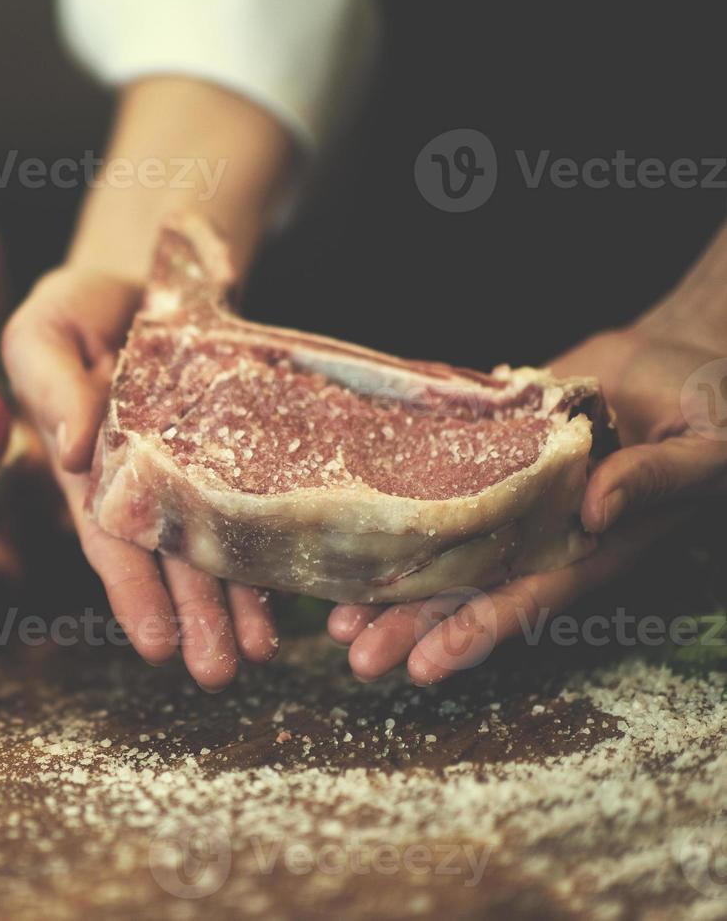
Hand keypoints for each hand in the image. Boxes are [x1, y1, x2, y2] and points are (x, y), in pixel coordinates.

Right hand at [2, 265, 279, 690]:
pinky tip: (287, 596)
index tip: (153, 644)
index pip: (110, 536)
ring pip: (212, 544)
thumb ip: (47, 387)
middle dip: (190, 617)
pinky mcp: (233, 447)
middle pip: (167, 558)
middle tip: (218, 672)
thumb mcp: (43, 332)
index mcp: (89, 463)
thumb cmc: (76, 306)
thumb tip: (69, 450)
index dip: (131, 590)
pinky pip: (253, 503)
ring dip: (230, 604)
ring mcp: (189, 468)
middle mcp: (140, 480)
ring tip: (256, 654)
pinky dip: (266, 549)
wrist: (144, 272)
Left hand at [326, 322, 726, 683]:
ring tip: (333, 620)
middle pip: (468, 589)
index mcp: (594, 544)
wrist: (673, 356)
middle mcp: (540, 530)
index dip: (479, 631)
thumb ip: (654, 479)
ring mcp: (505, 495)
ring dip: (388, 585)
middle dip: (412, 627)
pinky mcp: (480, 452)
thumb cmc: (711, 404)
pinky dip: (389, 508)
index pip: (529, 597)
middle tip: (355, 657)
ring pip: (437, 548)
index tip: (428, 665)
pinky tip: (342, 531)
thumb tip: (595, 515)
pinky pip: (429, 484)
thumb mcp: (705, 442)